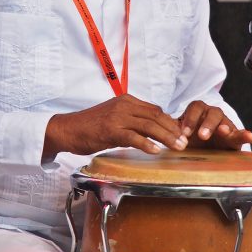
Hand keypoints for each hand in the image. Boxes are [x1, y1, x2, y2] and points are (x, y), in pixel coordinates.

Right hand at [43, 94, 188, 157]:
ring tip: (177, 147)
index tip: (181, 133)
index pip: (155, 110)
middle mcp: (124, 105)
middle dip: (173, 130)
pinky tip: (156, 151)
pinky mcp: (110, 130)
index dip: (170, 121)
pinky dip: (146, 143)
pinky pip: (133, 137)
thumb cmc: (90, 126)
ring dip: (166, 137)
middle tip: (184, 142)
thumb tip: (152, 131)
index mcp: (126, 100)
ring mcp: (117, 117)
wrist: (67, 129)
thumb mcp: (114, 118)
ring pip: (148, 126)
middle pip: (155, 116)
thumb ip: (132, 121)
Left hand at [177, 101, 251, 149]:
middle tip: (201, 135)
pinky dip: (245, 134)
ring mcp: (223, 125)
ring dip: (222, 125)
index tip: (184, 133)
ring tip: (222, 132)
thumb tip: (153, 132)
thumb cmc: (189, 142)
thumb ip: (171, 133)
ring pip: (223, 119)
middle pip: (210, 111)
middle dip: (205, 122)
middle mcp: (210, 116)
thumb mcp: (179, 137)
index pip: (194, 108)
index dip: (189, 118)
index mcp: (196, 113)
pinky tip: (250, 136)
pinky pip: (240, 134)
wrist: (203, 154)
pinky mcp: (234, 137)